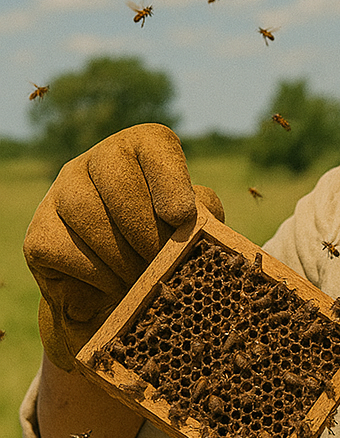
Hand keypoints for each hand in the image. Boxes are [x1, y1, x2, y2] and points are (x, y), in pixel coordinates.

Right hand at [24, 124, 223, 369]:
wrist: (121, 294)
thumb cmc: (167, 247)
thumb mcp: (194, 228)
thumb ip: (202, 217)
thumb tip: (199, 222)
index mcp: (141, 149)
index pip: (153, 144)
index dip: (169, 179)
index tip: (181, 216)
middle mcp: (96, 160)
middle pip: (116, 178)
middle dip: (145, 228)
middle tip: (162, 261)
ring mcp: (60, 192)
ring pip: (85, 211)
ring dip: (122, 254)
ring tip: (143, 279)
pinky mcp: (39, 233)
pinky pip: (63, 247)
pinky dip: (96, 274)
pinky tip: (115, 285)